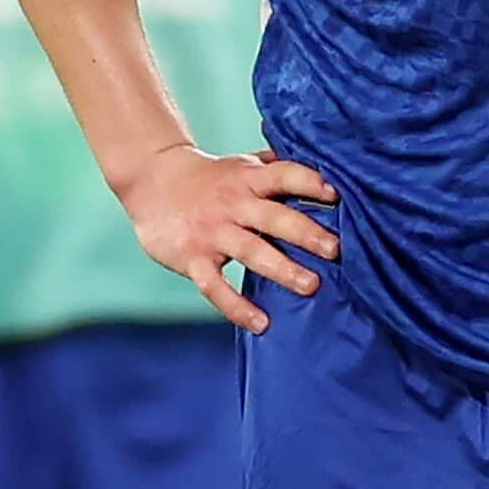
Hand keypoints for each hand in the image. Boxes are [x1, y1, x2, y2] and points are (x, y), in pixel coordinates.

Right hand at [119, 142, 339, 335]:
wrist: (152, 179)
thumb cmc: (211, 178)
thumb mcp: (242, 165)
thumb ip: (278, 169)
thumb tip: (328, 170)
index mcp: (249, 178)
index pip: (284, 175)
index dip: (310, 183)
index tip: (336, 195)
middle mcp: (233, 203)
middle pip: (273, 217)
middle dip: (306, 233)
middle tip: (335, 250)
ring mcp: (212, 231)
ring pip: (251, 251)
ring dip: (282, 269)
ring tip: (311, 286)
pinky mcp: (192, 258)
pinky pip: (215, 286)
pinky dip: (237, 307)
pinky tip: (261, 323)